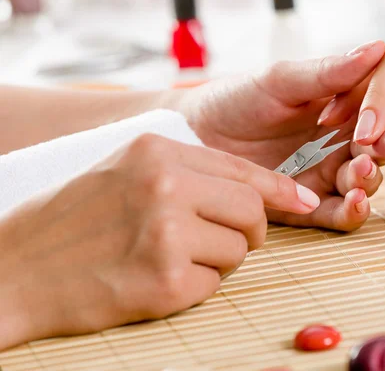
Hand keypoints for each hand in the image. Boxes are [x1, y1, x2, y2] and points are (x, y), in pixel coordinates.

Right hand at [0, 134, 318, 349]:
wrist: (17, 267)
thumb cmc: (77, 218)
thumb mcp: (129, 171)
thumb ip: (192, 173)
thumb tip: (260, 192)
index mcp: (157, 150)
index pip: (241, 170)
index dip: (279, 189)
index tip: (304, 200)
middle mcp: (165, 184)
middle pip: (252, 211)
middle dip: (248, 231)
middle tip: (219, 240)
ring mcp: (166, 233)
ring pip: (238, 251)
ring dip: (216, 260)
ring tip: (169, 256)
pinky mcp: (165, 280)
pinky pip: (214, 285)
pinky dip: (195, 286)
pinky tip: (155, 278)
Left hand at [182, 42, 384, 230]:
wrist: (194, 135)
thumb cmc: (237, 98)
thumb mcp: (282, 80)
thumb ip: (329, 72)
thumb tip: (379, 47)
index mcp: (346, 107)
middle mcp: (343, 142)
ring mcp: (327, 174)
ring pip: (368, 183)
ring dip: (372, 179)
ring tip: (360, 170)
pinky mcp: (307, 204)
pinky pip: (340, 213)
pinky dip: (353, 211)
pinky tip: (356, 201)